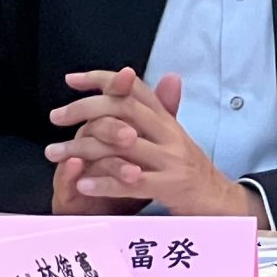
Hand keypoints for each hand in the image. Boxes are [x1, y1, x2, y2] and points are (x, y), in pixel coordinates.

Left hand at [46, 68, 258, 220]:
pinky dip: (104, 182)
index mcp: (168, 121)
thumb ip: (163, 111)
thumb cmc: (190, 170)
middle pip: (125, 109)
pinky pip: (131, 182)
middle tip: (55, 117)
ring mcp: (171, 159)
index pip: (136, 89)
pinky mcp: (171, 186)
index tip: (72, 79)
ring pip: (121, 145)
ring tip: (54, 154)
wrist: (221, 201)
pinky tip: (82, 183)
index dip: (104, 79)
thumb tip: (168, 76)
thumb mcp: (176, 137)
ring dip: (82, 148)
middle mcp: (170, 134)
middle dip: (85, 109)